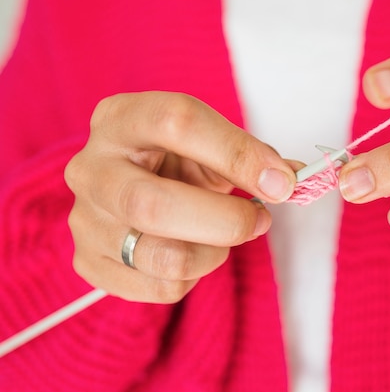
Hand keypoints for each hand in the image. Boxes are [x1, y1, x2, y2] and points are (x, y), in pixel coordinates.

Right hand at [65, 91, 295, 302]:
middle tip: (260, 220)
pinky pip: (160, 288)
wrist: (132, 185)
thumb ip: (249, 156)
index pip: (177, 123)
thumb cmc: (177, 160)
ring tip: (224, 236)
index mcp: (121, 118)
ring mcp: (84, 220)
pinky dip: (193, 277)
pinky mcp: (89, 262)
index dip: (237, 154)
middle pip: (153, 207)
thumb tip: (289, 180)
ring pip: (162, 258)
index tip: (281, 183)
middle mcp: (90, 168)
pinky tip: (191, 250)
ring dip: (214, 254)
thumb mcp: (209, 144)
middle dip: (226, 222)